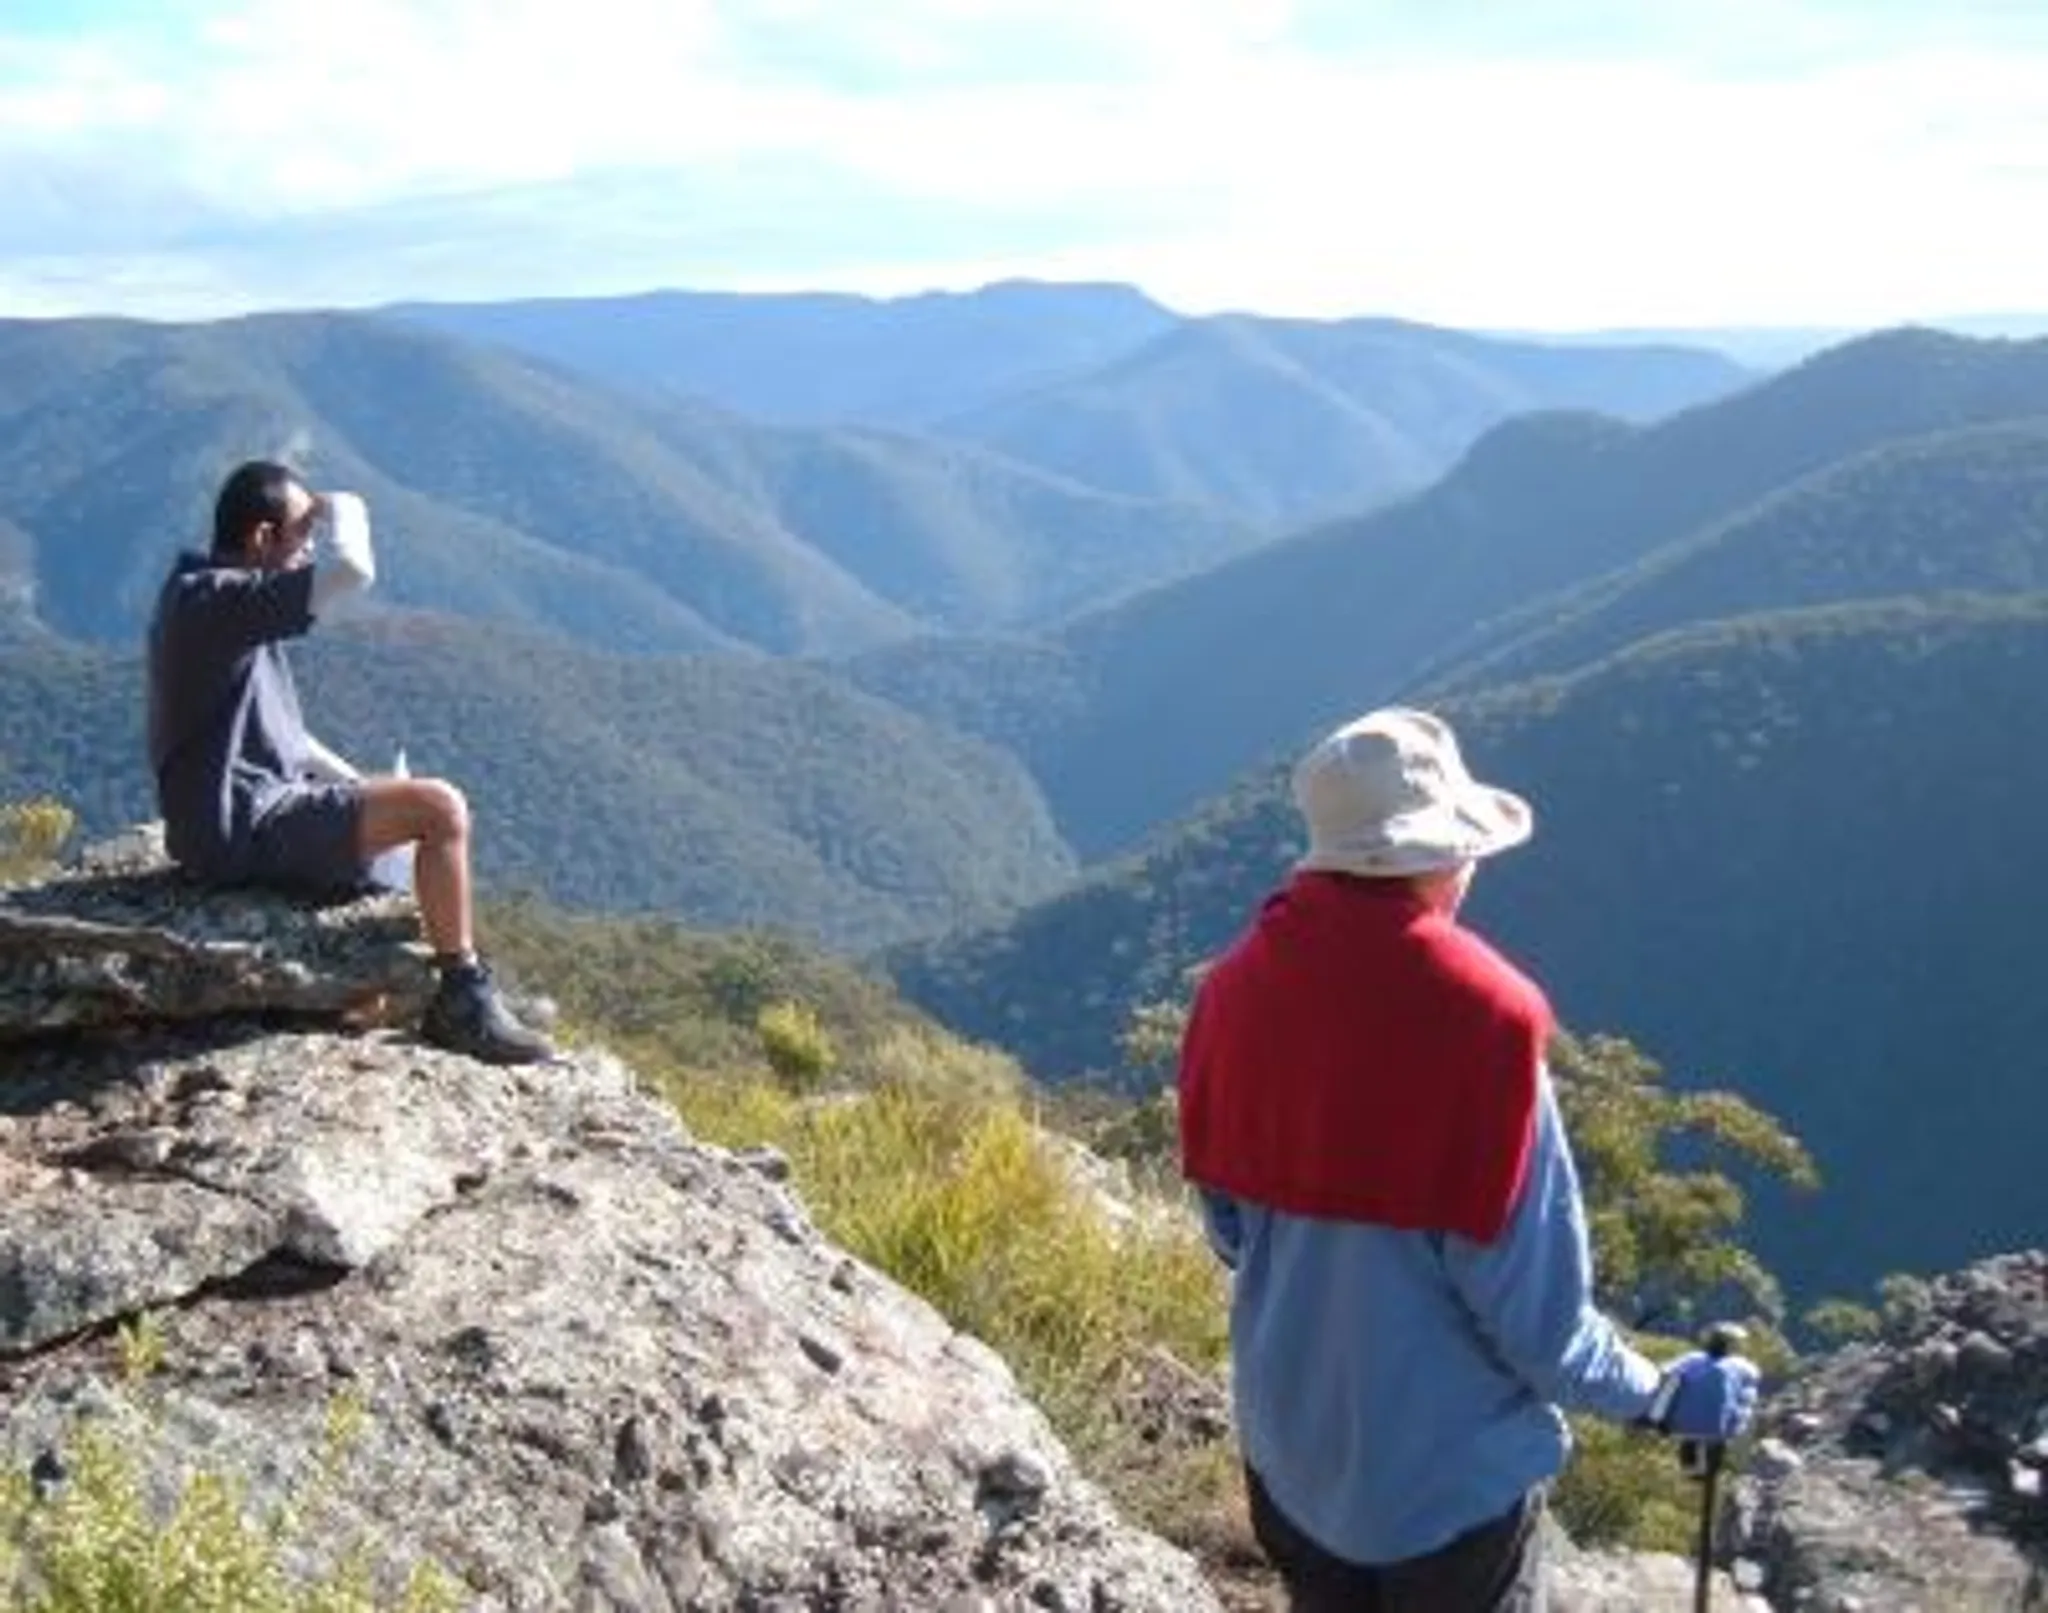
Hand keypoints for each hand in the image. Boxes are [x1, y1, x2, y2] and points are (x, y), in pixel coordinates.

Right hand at [1645, 1349, 1759, 1442]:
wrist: (1656, 1401)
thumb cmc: (1672, 1378)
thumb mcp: (1695, 1361)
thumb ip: (1716, 1365)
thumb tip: (1729, 1369)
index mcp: (1724, 1372)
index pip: (1750, 1372)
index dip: (1746, 1372)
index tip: (1743, 1373)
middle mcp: (1730, 1392)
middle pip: (1750, 1392)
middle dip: (1745, 1390)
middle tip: (1740, 1389)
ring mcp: (1726, 1412)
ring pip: (1746, 1411)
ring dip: (1742, 1407)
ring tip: (1736, 1405)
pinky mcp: (1720, 1429)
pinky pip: (1737, 1427)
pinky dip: (1737, 1422)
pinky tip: (1733, 1419)